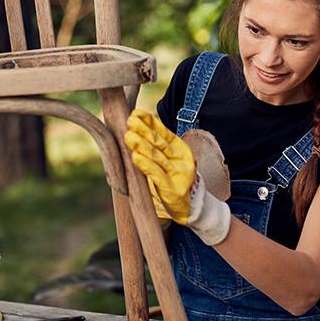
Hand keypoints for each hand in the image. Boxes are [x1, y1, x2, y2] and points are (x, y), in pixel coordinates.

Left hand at [124, 110, 230, 244]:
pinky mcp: (172, 190)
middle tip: (130, 121)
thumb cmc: (174, 180)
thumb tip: (137, 126)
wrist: (191, 207)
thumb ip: (156, 147)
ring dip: (142, 146)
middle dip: (144, 131)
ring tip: (128, 136)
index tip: (136, 113)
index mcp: (181, 149)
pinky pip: (157, 175)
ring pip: (158, 157)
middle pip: (160, 143)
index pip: (164, 133)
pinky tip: (136, 157)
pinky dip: (146, 165)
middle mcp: (181, 160)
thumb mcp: (169, 161)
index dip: (151, 122)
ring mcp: (178, 174)